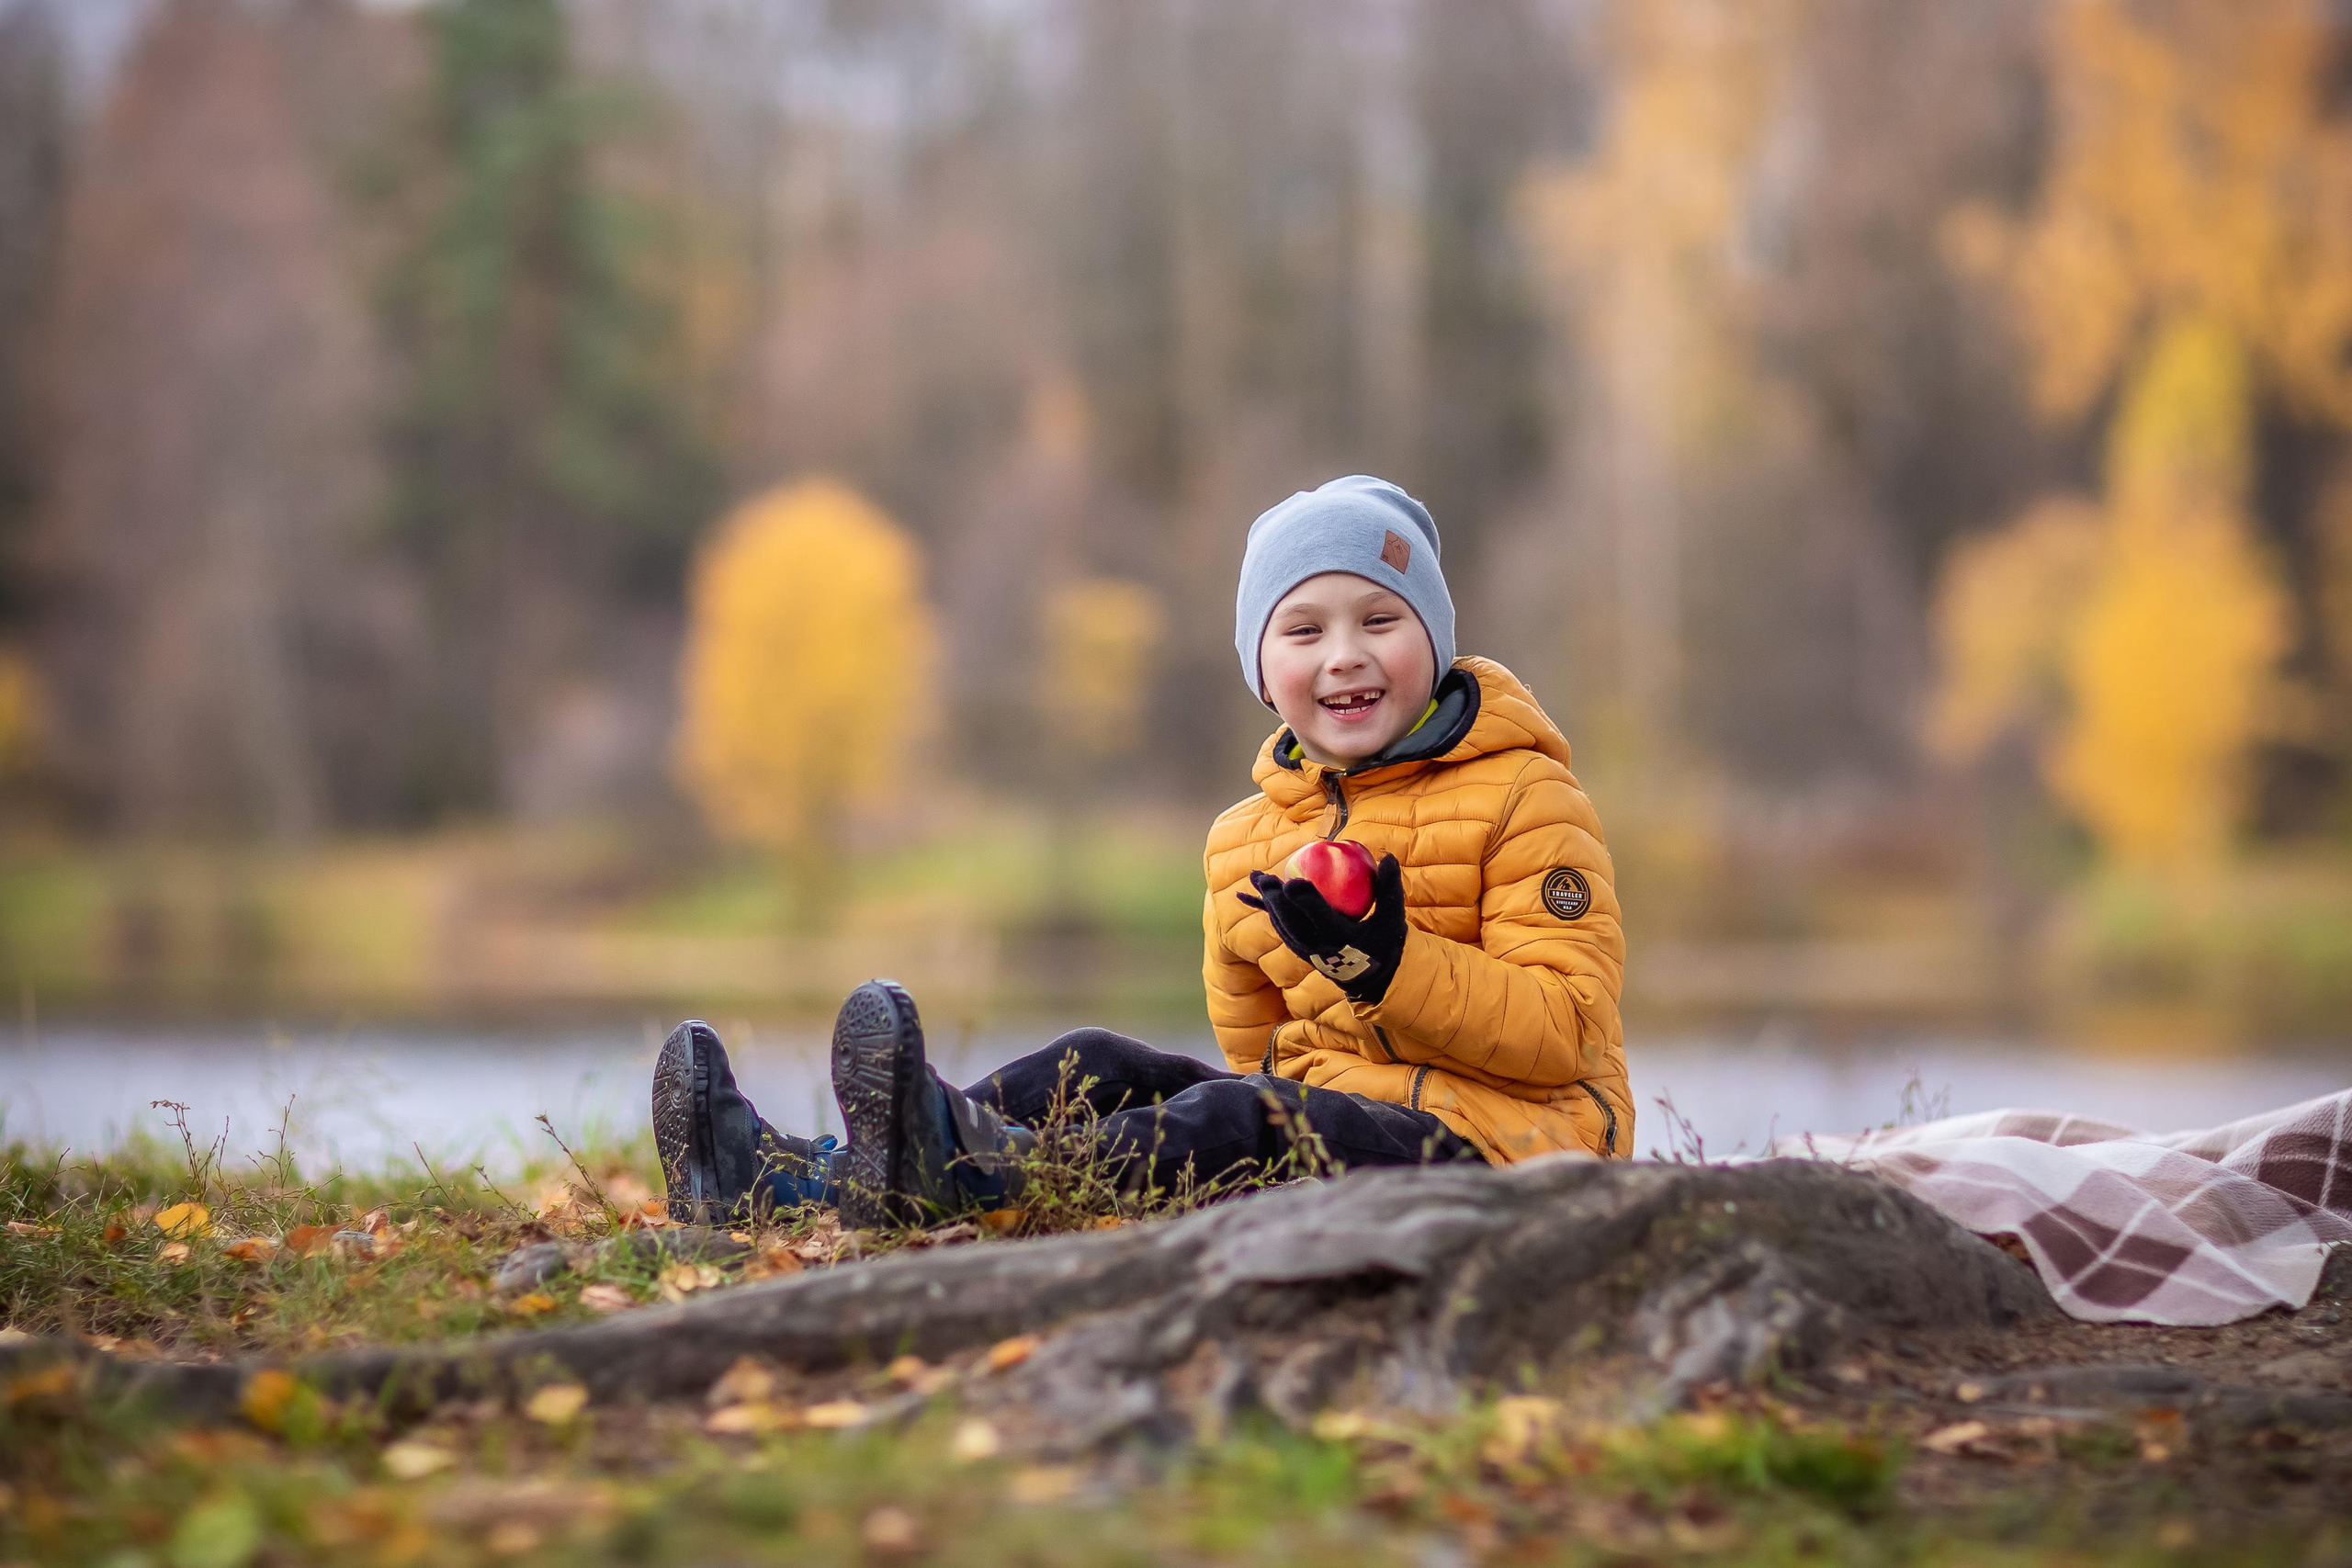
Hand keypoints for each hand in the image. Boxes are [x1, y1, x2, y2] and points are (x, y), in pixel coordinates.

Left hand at [1237, 853, 1406, 1003]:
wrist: (1372, 978)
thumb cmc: (1383, 943)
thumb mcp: (1393, 920)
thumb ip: (1390, 889)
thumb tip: (1389, 857)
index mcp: (1343, 940)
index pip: (1321, 918)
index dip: (1305, 900)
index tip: (1292, 882)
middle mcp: (1320, 948)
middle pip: (1292, 924)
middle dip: (1275, 902)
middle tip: (1265, 879)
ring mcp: (1308, 952)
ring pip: (1283, 926)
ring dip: (1267, 903)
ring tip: (1257, 878)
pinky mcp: (1301, 950)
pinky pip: (1282, 928)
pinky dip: (1268, 911)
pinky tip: (1253, 895)